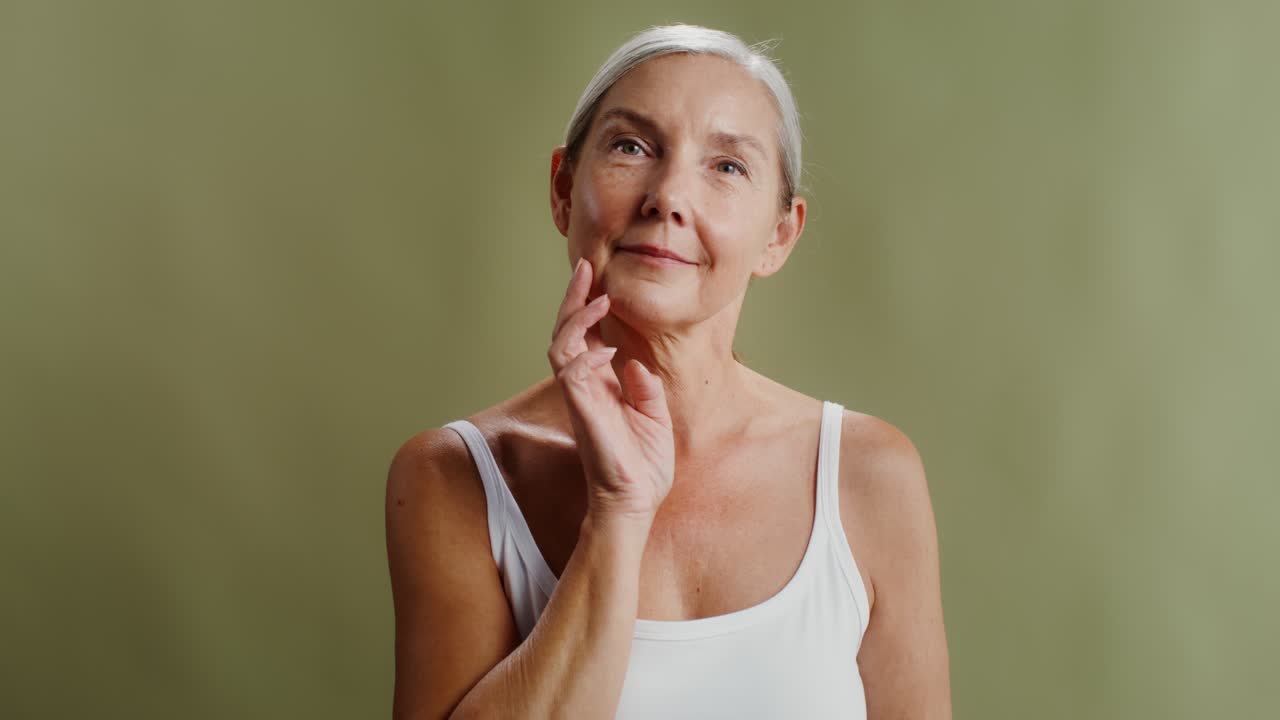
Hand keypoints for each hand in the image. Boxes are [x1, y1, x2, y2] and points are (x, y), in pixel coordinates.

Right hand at [547, 258, 674, 523]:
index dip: (588, 306)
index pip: (587, 336)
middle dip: (574, 298)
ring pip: (561, 347)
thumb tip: (635, 362)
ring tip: (599, 298)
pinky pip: (573, 375)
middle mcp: (585, 387)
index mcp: (601, 385)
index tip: (598, 277)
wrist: (637, 501)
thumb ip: (644, 386)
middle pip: (567, 332)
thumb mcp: (654, 416)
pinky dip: (588, 356)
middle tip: (586, 267)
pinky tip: (608, 348)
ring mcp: (580, 398)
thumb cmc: (644, 465)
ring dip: (578, 320)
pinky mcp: (582, 412)